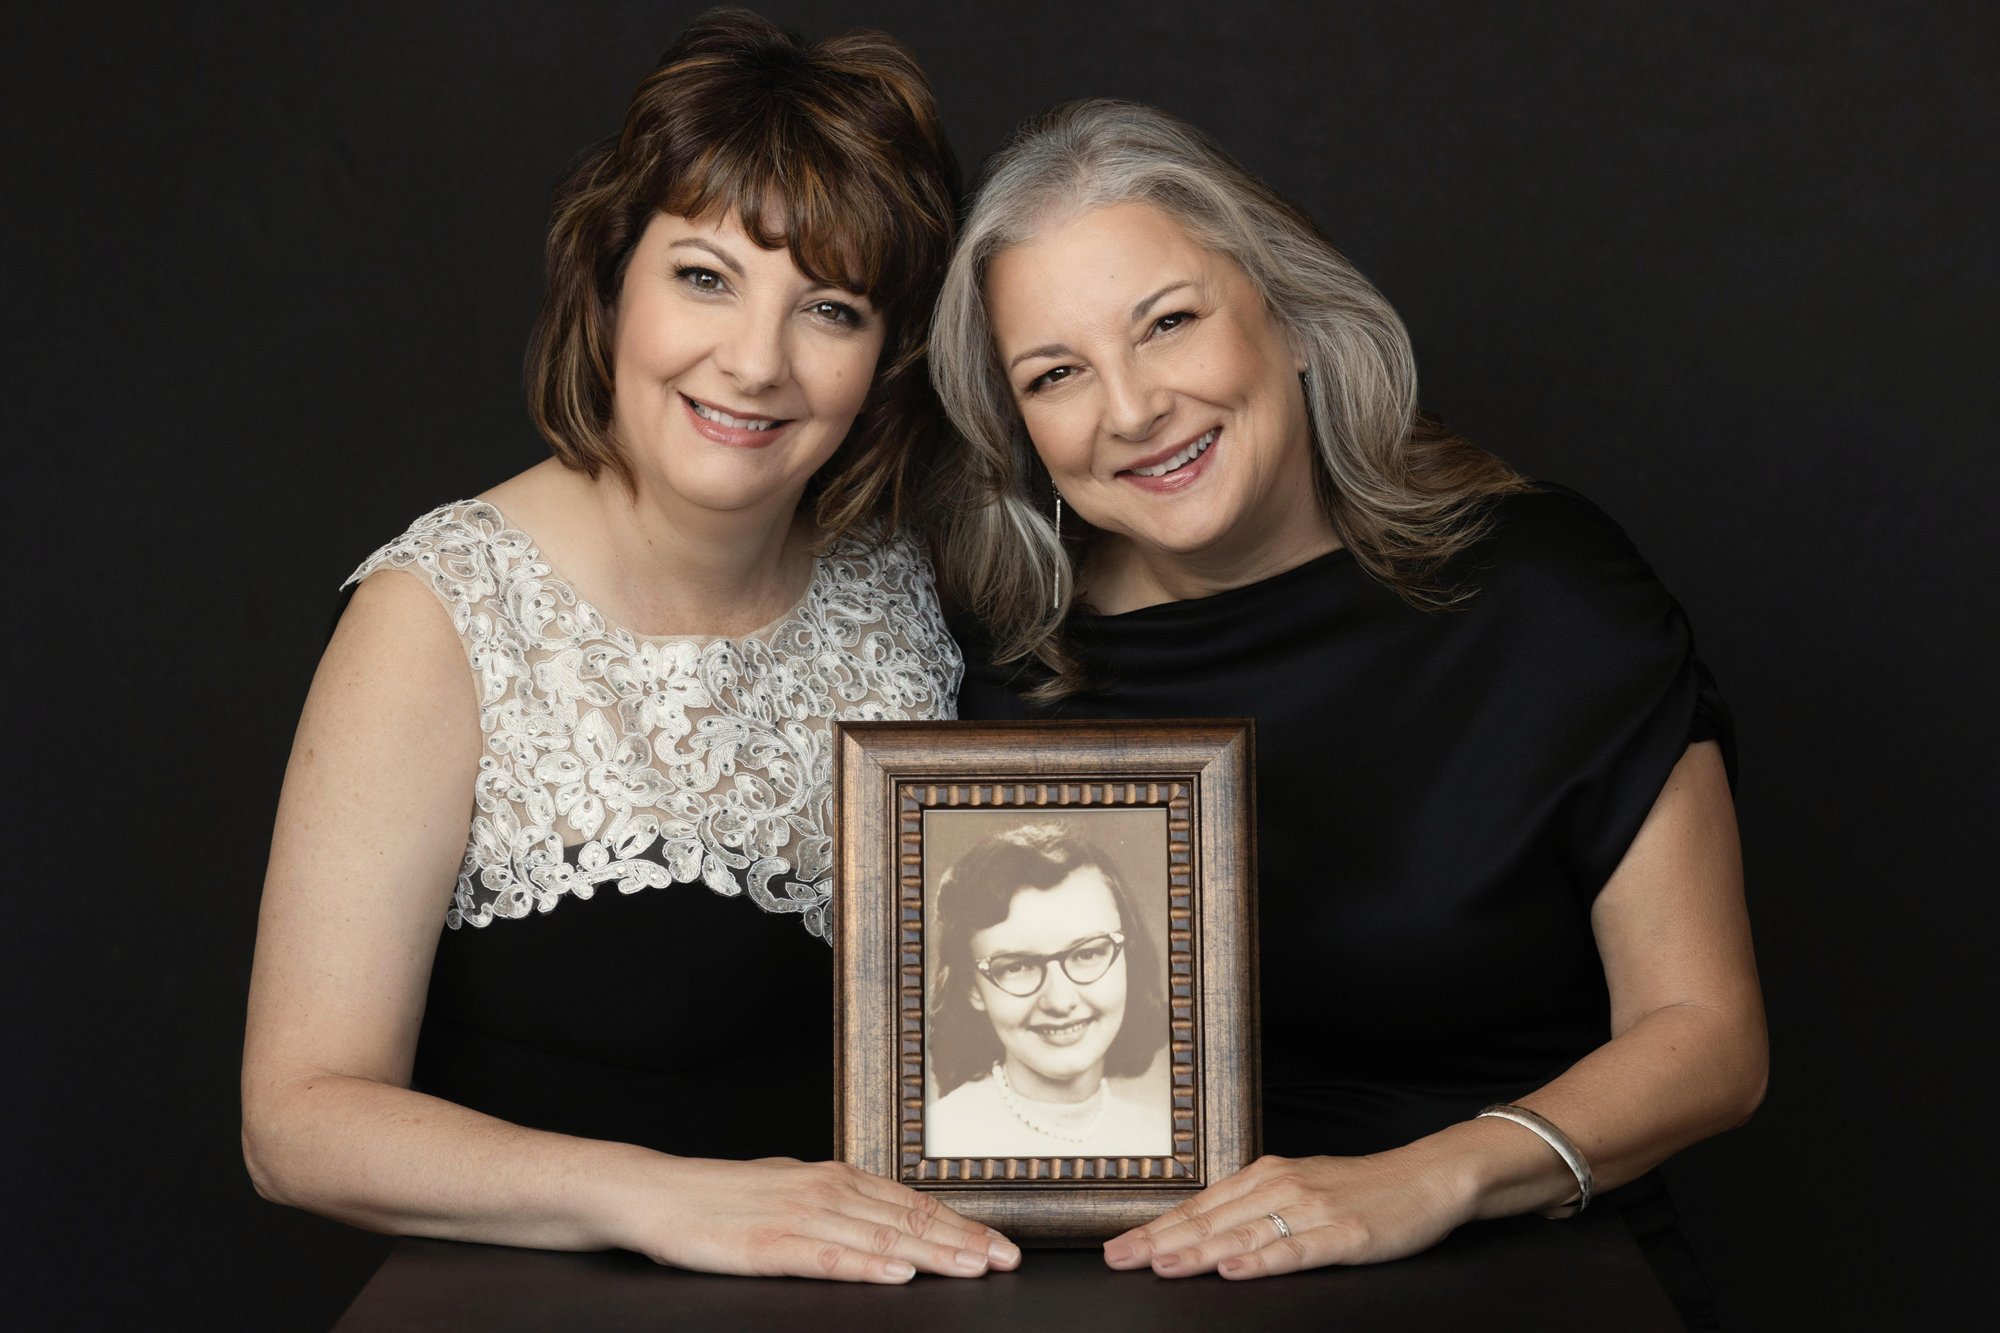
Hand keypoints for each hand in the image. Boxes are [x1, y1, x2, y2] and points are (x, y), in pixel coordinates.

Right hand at [628, 1156, 1020, 1283]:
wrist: (655, 1193)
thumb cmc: (722, 1197)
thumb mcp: (792, 1188)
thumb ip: (840, 1204)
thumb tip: (888, 1221)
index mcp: (834, 1178)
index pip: (912, 1202)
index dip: (961, 1225)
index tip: (1000, 1245)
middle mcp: (824, 1191)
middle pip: (906, 1219)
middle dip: (962, 1242)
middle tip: (1006, 1261)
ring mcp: (797, 1217)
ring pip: (877, 1238)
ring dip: (929, 1255)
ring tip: (970, 1269)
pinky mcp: (767, 1246)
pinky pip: (825, 1258)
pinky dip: (864, 1267)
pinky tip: (894, 1275)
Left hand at [1102, 1150, 1467, 1279]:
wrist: (1426, 1177)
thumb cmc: (1359, 1188)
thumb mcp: (1297, 1187)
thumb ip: (1252, 1206)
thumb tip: (1200, 1231)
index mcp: (1265, 1176)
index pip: (1198, 1207)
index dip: (1154, 1228)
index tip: (1116, 1247)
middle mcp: (1281, 1187)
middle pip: (1209, 1220)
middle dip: (1158, 1241)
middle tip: (1116, 1260)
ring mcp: (1312, 1210)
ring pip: (1242, 1234)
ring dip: (1196, 1251)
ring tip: (1159, 1266)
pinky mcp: (1343, 1234)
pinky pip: (1294, 1250)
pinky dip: (1261, 1261)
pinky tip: (1234, 1270)